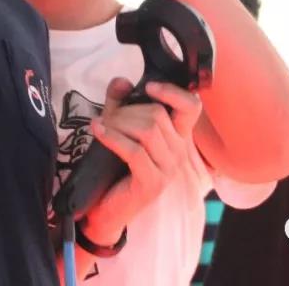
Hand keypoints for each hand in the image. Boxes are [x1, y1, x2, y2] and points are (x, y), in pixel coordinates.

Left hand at [79, 76, 202, 243]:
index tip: (149, 87)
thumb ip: (120, 103)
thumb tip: (121, 81)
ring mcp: (168, 168)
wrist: (108, 207)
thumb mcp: (118, 127)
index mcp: (176, 137)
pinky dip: (112, 136)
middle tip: (108, 117)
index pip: (191, 108)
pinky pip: (134, 150)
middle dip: (127, 110)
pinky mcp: (152, 182)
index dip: (173, 92)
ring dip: (118, 122)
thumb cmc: (117, 166)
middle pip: (157, 115)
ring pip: (147, 130)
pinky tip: (97, 131)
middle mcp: (179, 152)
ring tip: (101, 126)